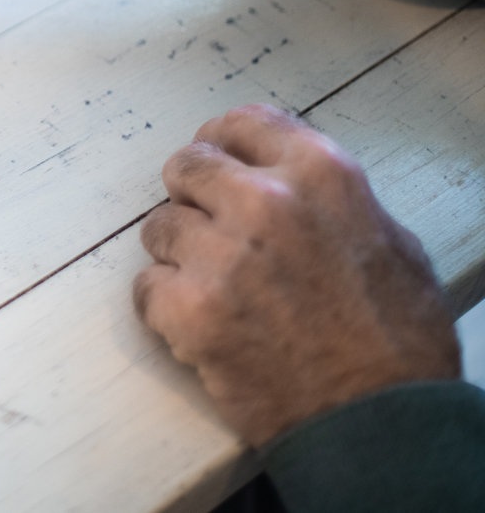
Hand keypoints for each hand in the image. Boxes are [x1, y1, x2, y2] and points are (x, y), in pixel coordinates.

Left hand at [134, 104, 459, 446]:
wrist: (379, 422)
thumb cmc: (397, 338)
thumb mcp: (390, 241)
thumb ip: (329, 197)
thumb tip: (284, 174)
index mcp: (319, 173)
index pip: (240, 123)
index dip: (222, 145)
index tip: (218, 165)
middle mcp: (265, 201)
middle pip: (185, 167)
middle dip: (192, 198)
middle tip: (212, 233)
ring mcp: (221, 255)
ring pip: (159, 228)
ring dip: (179, 257)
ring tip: (218, 290)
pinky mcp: (188, 308)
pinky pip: (146, 286)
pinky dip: (166, 308)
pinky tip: (202, 327)